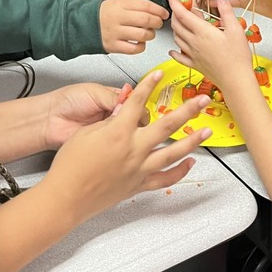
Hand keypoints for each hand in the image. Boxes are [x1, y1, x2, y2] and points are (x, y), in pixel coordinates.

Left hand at [42, 82, 148, 149]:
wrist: (49, 119)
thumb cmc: (67, 101)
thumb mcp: (94, 93)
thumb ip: (114, 98)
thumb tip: (133, 102)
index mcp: (113, 98)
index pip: (135, 102)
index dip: (140, 105)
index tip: (144, 109)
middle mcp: (112, 114)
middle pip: (134, 118)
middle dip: (137, 120)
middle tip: (138, 122)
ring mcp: (108, 130)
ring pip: (127, 132)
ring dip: (129, 132)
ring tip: (128, 130)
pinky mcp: (103, 143)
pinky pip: (117, 143)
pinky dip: (120, 143)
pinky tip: (120, 140)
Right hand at [45, 71, 210, 221]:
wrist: (65, 197)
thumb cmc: (69, 165)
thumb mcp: (86, 133)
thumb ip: (108, 121)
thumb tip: (122, 110)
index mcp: (119, 132)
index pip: (138, 102)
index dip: (148, 85)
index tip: (158, 74)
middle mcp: (133, 149)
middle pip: (167, 125)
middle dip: (188, 111)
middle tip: (202, 101)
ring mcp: (138, 169)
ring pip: (173, 153)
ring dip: (192, 141)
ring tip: (206, 132)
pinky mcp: (138, 185)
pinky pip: (165, 179)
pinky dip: (180, 172)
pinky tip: (190, 164)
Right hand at [100, 0, 168, 53]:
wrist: (84, 25)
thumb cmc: (104, 15)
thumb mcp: (118, 3)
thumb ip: (136, 6)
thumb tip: (158, 11)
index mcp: (120, 5)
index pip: (145, 5)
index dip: (159, 10)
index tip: (164, 13)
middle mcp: (117, 18)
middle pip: (146, 19)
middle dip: (157, 22)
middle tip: (158, 23)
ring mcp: (115, 33)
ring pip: (143, 35)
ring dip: (151, 35)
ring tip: (148, 33)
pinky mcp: (113, 46)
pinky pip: (134, 49)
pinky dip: (141, 46)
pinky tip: (139, 42)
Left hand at [168, 0, 252, 93]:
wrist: (236, 80)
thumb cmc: (237, 57)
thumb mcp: (236, 30)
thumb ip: (227, 12)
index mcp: (202, 32)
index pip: (182, 14)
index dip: (175, 3)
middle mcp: (194, 42)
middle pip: (177, 25)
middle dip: (175, 14)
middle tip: (180, 8)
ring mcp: (192, 54)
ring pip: (176, 38)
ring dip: (176, 28)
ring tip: (181, 23)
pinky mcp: (195, 65)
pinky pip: (179, 57)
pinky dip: (174, 51)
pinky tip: (174, 49)